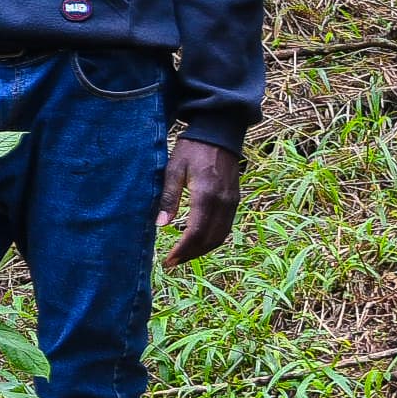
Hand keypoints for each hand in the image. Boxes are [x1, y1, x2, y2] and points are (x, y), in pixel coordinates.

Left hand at [160, 136, 240, 263]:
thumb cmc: (191, 150)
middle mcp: (224, 202)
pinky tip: (198, 242)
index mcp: (206, 195)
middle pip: (210, 239)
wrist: (218, 134)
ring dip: (203, 250)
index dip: (182, 250)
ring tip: (183, 256)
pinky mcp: (235, 200)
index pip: (196, 232)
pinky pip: (226, 227)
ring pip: (221, 236)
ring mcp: (232, 202)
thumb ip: (168, 197)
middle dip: (191, 254)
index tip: (168, 260)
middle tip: (172, 263)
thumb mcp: (173, 170)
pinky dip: (212, 239)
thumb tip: (161, 225)